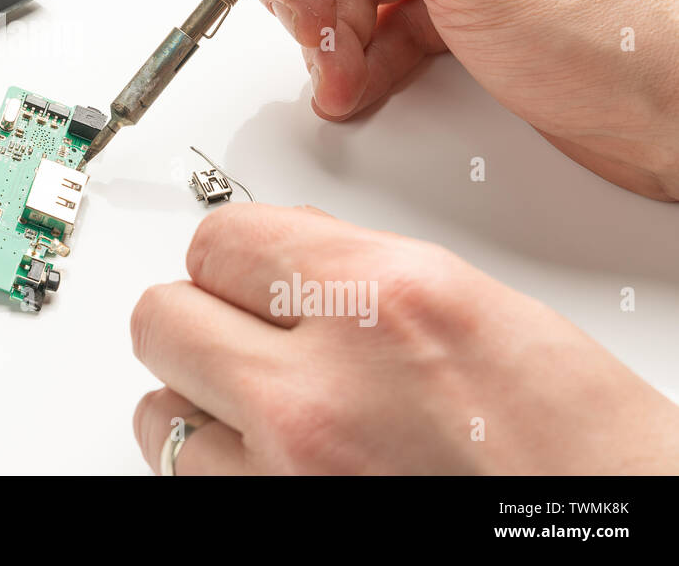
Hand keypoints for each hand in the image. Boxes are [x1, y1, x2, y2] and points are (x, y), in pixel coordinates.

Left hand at [131, 203, 678, 473]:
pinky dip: (216, 463)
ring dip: (198, 395)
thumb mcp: (466, 301)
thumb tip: (274, 255)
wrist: (612, 524)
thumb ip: (349, 267)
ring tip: (257, 399)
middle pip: (160, 317)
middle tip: (233, 323)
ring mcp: (289, 475)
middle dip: (195, 312)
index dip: (229, 251)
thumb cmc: (574, 439)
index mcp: (381, 300)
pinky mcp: (276, 530)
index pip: (218, 240)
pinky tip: (268, 454)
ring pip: (157, 407)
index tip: (239, 265)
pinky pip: (192, 478)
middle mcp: (321, 390)